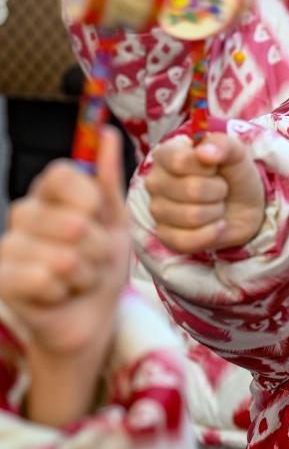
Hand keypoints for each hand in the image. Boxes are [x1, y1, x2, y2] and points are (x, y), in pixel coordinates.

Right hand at [0, 127, 130, 425]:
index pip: (63, 175)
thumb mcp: (116, 220)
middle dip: (98, 249)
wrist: (93, 315)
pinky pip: (44, 279)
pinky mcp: (2, 279)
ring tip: (78, 277)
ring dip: (84, 274)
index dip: (90, 201)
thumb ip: (109, 179)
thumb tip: (106, 132)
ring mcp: (9, 246)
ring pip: (63, 256)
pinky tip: (59, 294)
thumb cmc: (104, 263)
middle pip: (74, 222)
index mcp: (50, 194)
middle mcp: (23, 213)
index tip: (98, 218)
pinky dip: (64, 291)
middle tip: (92, 259)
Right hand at [146, 133, 264, 253]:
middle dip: (218, 191)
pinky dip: (211, 234)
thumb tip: (203, 152)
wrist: (244, 206)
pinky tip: (216, 225)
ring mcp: (157, 210)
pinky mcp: (165, 236)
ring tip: (217, 205)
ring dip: (216, 212)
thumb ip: (222, 145)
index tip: (216, 168)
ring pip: (191, 216)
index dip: (206, 167)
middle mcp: (155, 181)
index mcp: (166, 154)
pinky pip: (186, 240)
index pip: (179, 161)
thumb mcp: (236, 153)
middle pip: (190, 190)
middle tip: (221, 188)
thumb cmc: (234, 174)